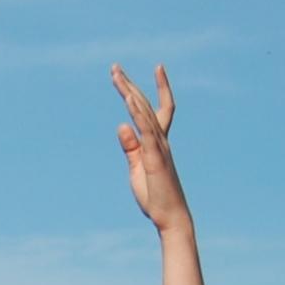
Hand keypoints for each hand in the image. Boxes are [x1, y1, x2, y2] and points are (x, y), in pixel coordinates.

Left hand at [112, 62, 188, 226]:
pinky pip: (146, 131)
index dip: (149, 90)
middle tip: (114, 67)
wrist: (170, 217)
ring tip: (117, 76)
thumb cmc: (156, 196)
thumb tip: (121, 125)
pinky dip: (138, 114)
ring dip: (130, 93)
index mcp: (156, 142)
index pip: (154, 110)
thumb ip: (130, 147)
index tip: (135, 75)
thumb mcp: (137, 168)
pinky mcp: (155, 158)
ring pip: (145, 113)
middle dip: (129, 85)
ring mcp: (159, 147)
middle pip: (144, 105)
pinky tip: (128, 100)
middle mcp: (160, 140)